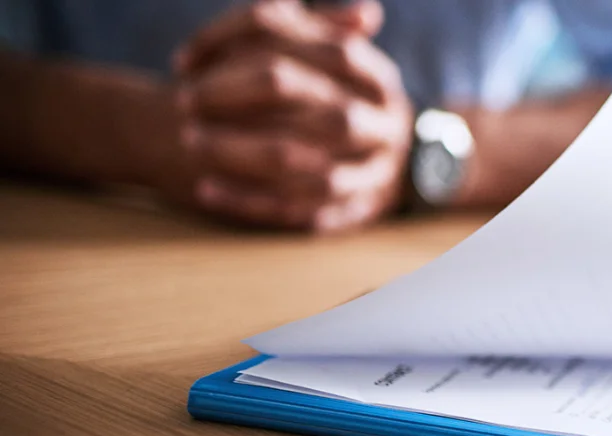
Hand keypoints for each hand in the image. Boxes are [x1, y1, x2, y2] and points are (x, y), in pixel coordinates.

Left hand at [172, 0, 411, 231]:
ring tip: (191, 141)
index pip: (303, 39)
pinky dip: (248, 201)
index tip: (183, 60)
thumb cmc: (344, 102)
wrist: (400, 168)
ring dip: (237, 150)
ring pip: (299, 160)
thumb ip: (308, 31)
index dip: (236, 42)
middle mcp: (381, 122)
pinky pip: (297, 211)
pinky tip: (207, 190)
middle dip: (234, 94)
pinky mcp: (354, 211)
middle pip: (302, 95)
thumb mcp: (338, 63)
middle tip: (184, 99)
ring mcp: (373, 171)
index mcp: (376, 75)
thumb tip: (285, 4)